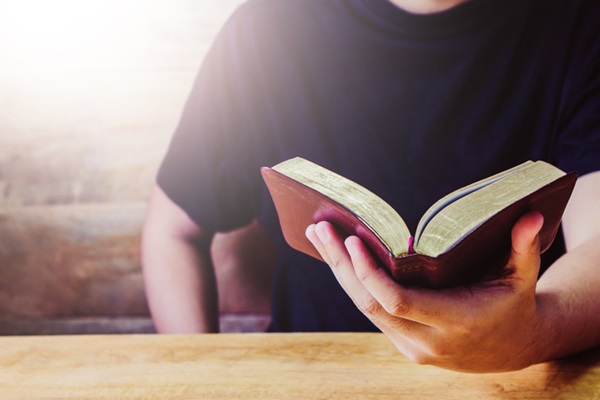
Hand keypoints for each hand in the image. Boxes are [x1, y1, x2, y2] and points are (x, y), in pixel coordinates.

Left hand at [306, 212, 546, 371]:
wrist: (513, 350)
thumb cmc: (515, 305)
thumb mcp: (522, 277)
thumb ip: (524, 247)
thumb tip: (531, 214)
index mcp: (457, 321)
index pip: (398, 302)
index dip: (371, 273)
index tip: (352, 240)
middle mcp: (429, 341)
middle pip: (370, 304)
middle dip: (341, 265)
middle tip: (318, 228)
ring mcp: (413, 347)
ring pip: (365, 309)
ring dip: (341, 272)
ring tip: (320, 237)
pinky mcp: (405, 345)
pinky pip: (373, 313)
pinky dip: (354, 285)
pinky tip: (340, 259)